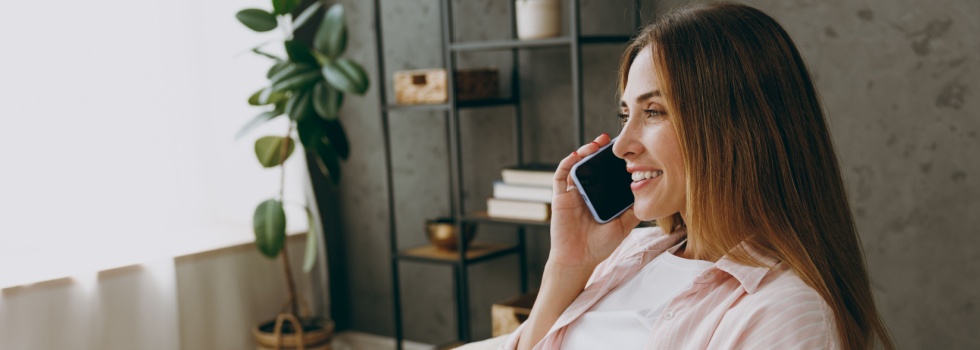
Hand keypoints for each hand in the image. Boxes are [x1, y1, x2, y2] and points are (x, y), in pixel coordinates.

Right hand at [549, 134, 639, 271]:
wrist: (579, 260)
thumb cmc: (599, 246)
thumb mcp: (623, 225)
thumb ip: (633, 210)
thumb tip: (649, 193)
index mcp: (600, 198)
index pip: (606, 173)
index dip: (612, 161)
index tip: (624, 150)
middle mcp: (586, 193)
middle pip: (591, 166)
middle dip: (599, 151)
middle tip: (610, 140)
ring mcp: (572, 194)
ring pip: (576, 166)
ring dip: (584, 152)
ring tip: (596, 144)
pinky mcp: (560, 197)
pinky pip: (561, 176)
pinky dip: (568, 163)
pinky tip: (577, 155)